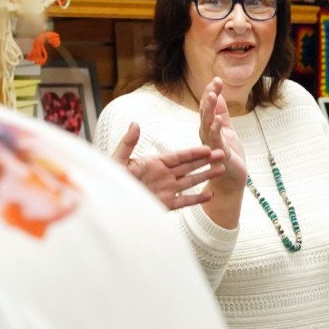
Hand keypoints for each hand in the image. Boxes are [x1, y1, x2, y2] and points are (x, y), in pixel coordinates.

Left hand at [110, 121, 225, 209]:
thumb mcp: (118, 160)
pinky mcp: (164, 205)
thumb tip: (135, 124)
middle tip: (222, 154)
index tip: (208, 148)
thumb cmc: (109, 181)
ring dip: (206, 175)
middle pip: (189, 167)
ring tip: (221, 169)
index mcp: (154, 163)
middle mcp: (163, 176)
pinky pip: (184, 201)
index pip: (178, 156)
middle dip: (205, 160)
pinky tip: (211, 195)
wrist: (107, 204)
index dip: (193, 152)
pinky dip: (197, 199)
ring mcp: (165, 190)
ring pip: (190, 182)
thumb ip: (128, 143)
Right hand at [198, 77, 245, 192]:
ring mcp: (210, 143)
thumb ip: (222, 113)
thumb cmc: (227, 155)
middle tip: (214, 83)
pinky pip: (215, 139)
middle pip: (205, 112)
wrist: (230, 179)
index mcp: (208, 127)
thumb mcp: (227, 129)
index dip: (211, 92)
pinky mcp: (218, 153)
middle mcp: (206, 134)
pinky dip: (216, 128)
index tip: (217, 79)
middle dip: (209, 96)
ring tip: (213, 95)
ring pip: (207, 123)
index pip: (208, 106)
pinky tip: (219, 119)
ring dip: (209, 109)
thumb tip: (218, 94)